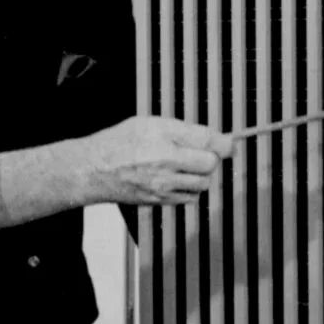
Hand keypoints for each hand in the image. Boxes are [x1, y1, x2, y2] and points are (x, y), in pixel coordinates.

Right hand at [81, 116, 232, 205]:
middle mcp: (166, 162)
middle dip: (211, 158)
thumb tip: (212, 136)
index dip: (225, 142)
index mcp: (164, 138)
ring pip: (204, 183)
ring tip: (187, 166)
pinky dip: (191, 189)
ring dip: (202, 175)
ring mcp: (164, 184)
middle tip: (201, 152)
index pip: (210, 141)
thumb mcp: (150, 122)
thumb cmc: (119, 143)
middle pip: (211, 164)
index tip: (229, 143)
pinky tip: (178, 179)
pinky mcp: (161, 200)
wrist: (95, 169)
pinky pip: (191, 198)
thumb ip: (183, 130)